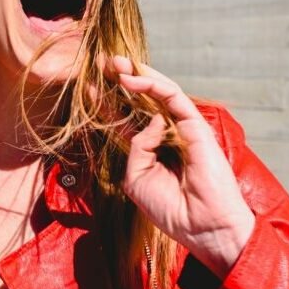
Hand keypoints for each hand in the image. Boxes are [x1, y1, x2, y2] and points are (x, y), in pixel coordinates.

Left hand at [113, 56, 255, 278]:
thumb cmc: (170, 209)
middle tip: (101, 63)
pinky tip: (130, 81)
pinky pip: (174, 97)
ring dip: (136, 75)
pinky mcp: (196, 126)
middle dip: (121, 80)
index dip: (107, 103)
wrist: (200, 226)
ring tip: (113, 63)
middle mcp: (166, 136)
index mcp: (150, 151)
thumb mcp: (137, 178)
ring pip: (158, 93)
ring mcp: (183, 129)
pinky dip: (152, 86)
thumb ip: (136, 148)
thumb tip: (150, 122)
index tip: (88, 87)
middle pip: (141, 101)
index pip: (126, 120)